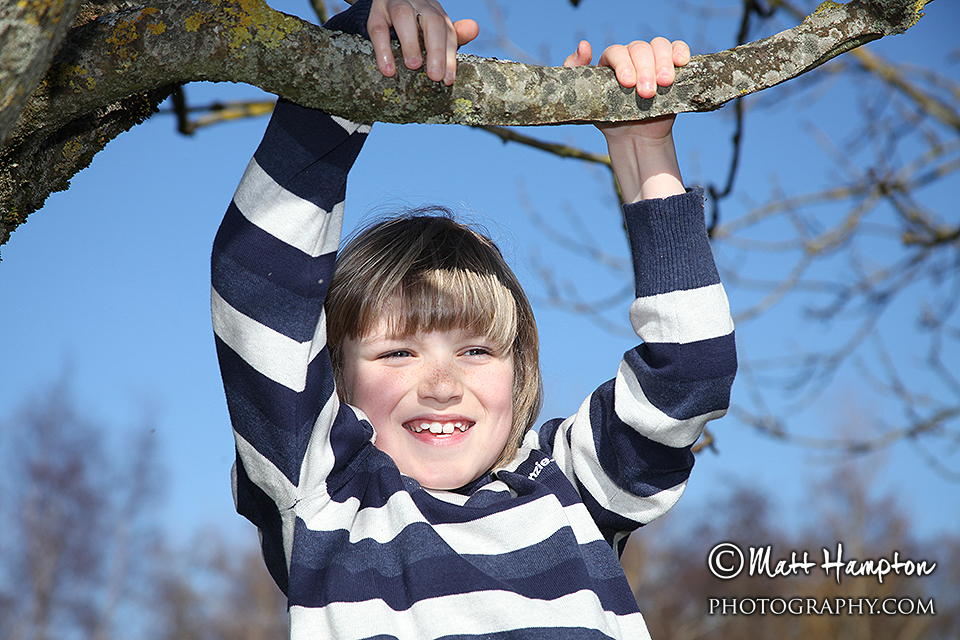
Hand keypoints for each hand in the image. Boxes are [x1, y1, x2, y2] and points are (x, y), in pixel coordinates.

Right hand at [368, 0, 478, 85]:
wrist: (384, 8)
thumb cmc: (414, 27)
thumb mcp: (434, 32)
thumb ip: (453, 35)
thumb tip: (474, 28)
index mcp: (435, 12)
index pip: (447, 31)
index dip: (449, 56)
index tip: (448, 79)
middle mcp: (419, 4)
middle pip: (432, 21)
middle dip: (436, 49)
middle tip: (435, 76)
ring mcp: (396, 5)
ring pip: (404, 17)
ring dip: (410, 43)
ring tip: (414, 66)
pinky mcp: (375, 13)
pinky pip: (378, 29)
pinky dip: (383, 49)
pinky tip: (388, 69)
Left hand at [563, 38, 690, 201]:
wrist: (633, 137)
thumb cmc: (608, 118)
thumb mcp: (585, 99)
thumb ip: (576, 72)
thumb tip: (584, 44)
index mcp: (611, 61)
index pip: (616, 52)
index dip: (623, 65)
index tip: (627, 84)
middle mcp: (632, 56)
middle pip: (639, 49)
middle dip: (644, 70)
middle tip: (646, 93)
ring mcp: (652, 60)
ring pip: (659, 46)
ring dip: (662, 63)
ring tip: (664, 84)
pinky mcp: (671, 66)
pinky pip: (677, 49)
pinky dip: (680, 51)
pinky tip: (680, 62)